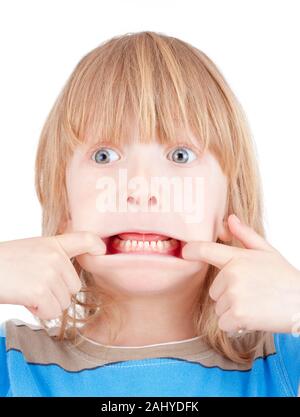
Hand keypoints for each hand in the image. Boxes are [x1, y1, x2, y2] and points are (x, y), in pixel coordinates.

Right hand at [0, 232, 105, 319]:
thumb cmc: (4, 264)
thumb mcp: (31, 251)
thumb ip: (52, 258)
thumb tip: (68, 281)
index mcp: (53, 244)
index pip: (84, 238)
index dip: (96, 245)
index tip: (100, 251)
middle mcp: (55, 256)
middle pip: (74, 286)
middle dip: (56, 293)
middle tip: (33, 286)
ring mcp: (49, 272)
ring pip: (64, 302)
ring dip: (46, 304)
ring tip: (26, 291)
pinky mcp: (40, 290)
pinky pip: (52, 312)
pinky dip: (39, 312)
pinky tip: (25, 301)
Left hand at [182, 214, 299, 333]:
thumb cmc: (285, 278)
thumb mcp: (268, 252)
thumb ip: (246, 236)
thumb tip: (230, 218)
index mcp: (238, 257)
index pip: (206, 250)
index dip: (192, 250)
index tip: (184, 252)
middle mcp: (232, 274)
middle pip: (214, 290)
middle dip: (228, 295)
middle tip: (252, 294)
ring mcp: (234, 295)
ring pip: (219, 307)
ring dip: (233, 310)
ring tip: (255, 305)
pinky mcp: (237, 315)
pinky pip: (224, 323)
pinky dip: (236, 326)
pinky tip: (253, 318)